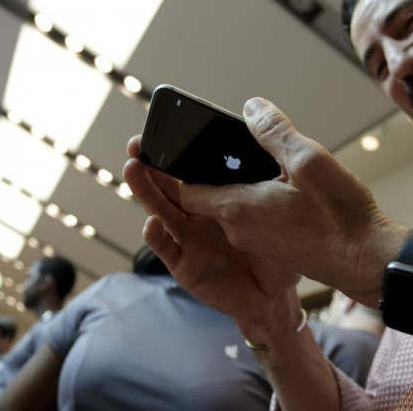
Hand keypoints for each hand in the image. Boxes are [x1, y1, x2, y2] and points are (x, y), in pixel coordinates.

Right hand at [124, 136, 300, 329]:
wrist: (278, 296)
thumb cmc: (278, 248)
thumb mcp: (276, 203)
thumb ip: (265, 167)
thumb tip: (259, 117)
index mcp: (217, 196)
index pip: (190, 168)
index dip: (175, 150)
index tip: (162, 128)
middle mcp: (197, 215)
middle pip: (169, 185)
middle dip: (151, 164)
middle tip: (136, 143)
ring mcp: (189, 240)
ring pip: (161, 211)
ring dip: (146, 191)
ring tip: (133, 170)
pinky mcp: (185, 267)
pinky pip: (167, 250)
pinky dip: (157, 237)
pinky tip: (152, 222)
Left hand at [176, 98, 405, 304]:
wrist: (367, 261)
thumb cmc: (339, 217)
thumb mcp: (308, 161)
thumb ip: (274, 132)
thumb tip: (251, 107)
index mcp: (237, 208)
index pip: (187, 191)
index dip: (185, 171)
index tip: (194, 151)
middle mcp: (239, 231)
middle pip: (211, 198)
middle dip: (220, 174)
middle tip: (241, 150)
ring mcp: (257, 243)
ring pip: (235, 209)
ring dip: (245, 188)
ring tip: (271, 167)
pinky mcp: (275, 249)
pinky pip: (255, 222)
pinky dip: (262, 204)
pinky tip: (288, 191)